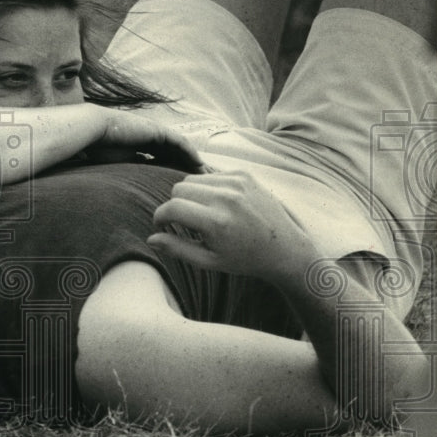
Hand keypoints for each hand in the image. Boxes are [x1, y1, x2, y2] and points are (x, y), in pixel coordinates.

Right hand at [93, 110, 204, 173]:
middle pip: (176, 154)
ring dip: (193, 161)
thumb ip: (132, 171)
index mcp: (142, 146)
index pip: (164, 159)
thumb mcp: (119, 164)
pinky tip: (199, 164)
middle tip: (202, 182)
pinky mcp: (158, 131)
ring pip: (181, 149)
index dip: (174, 171)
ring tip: (206, 174)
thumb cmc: (100, 149)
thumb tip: (138, 184)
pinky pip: (179, 142)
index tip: (185, 185)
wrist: (95, 131)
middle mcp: (151, 138)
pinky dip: (189, 153)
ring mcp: (156, 133)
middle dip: (188, 167)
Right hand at [147, 171, 316, 283]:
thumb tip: (151, 238)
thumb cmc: (245, 259)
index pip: (172, 207)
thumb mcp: (208, 261)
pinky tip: (218, 204)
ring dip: (190, 195)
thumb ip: (177, 249)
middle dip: (175, 205)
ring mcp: (237, 183)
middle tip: (185, 222)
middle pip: (178, 189)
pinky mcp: (245, 175)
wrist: (285, 249)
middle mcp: (227, 198)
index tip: (162, 225)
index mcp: (217, 222)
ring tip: (202, 214)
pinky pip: (211, 175)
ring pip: (192, 179)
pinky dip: (208, 188)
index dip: (160, 216)